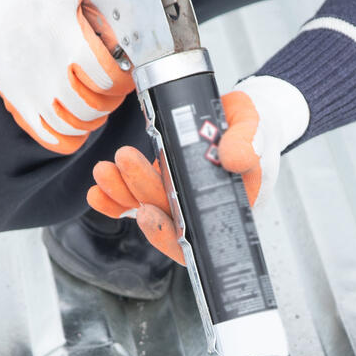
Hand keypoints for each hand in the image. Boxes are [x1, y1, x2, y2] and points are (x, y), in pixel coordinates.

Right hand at [0, 0, 134, 152]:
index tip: (125, 70)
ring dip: (89, 119)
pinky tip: (73, 120)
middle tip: (111, 86)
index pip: (108, 79)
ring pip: (70, 127)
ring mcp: (28, 86)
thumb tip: (136, 11)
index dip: (124, 79)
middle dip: (110, 100)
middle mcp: (46, 69)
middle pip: (92, 108)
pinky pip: (45, 135)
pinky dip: (65, 136)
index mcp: (67, 38)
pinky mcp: (13, 95)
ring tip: (93, 102)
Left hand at [85, 80, 308, 263]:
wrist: (243, 117)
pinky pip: (135, 199)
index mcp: (228, 209)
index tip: (148, 213)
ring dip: (121, 193)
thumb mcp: (258, 129)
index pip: (198, 238)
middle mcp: (200, 211)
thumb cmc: (255, 128)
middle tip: (125, 162)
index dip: (169, 236)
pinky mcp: (162, 184)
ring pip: (147, 207)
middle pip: (166, 218)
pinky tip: (97, 192)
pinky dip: (114, 197)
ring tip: (104, 171)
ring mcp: (179, 199)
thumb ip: (249, 144)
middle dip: (140, 194)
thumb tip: (235, 158)